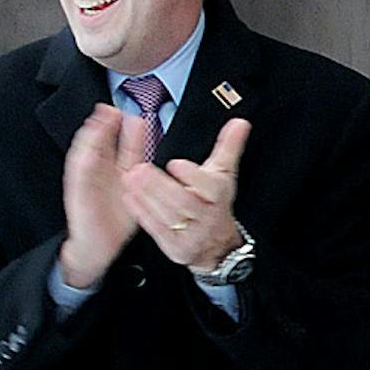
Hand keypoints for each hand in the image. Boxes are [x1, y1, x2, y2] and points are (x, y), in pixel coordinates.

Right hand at [59, 105, 147, 289]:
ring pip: (87, 153)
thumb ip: (150, 176)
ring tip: (98, 122)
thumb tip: (175, 165)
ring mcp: (87, 181)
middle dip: (105, 126)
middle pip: (102, 143)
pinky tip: (87, 150)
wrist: (98, 245)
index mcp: (119, 171)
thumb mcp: (139, 194)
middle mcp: (101, 172)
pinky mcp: (78, 193)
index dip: (129, 131)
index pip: (125, 146)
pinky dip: (81, 161)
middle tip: (111, 109)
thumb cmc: (118, 220)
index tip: (134, 114)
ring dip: (91, 137)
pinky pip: (78, 174)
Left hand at [120, 117, 250, 270]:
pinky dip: (142, 214)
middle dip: (160, 186)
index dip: (192, 175)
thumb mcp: (223, 174)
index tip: (175, 163)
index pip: (209, 187)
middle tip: (139, 169)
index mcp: (219, 196)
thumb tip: (239, 123)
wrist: (218, 243)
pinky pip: (156, 230)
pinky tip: (130, 199)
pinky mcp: (175, 246)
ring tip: (129, 180)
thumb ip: (228, 147)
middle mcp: (208, 216)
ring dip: (147, 197)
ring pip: (168, 216)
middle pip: (184, 201)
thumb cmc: (215, 202)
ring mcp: (192, 234)